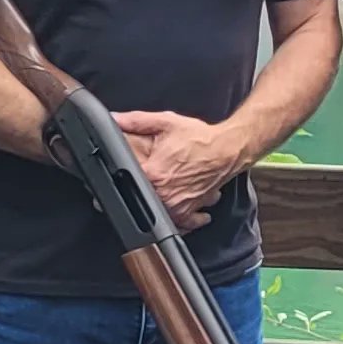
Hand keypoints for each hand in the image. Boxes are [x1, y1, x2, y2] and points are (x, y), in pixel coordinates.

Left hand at [109, 110, 244, 228]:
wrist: (228, 150)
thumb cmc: (200, 139)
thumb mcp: (166, 123)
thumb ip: (136, 121)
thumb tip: (114, 119)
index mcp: (153, 174)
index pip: (125, 182)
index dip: (118, 178)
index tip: (120, 176)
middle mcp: (164, 194)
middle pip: (139, 200)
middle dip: (140, 189)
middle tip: (149, 178)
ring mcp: (177, 207)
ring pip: (157, 213)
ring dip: (157, 203)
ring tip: (163, 189)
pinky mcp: (189, 212)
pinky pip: (178, 224)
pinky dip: (177, 219)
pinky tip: (175, 207)